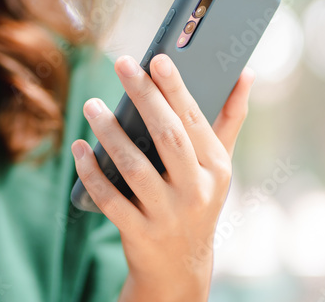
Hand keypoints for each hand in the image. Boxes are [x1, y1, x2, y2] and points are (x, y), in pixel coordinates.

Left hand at [71, 54, 254, 301]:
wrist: (179, 264)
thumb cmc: (196, 199)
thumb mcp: (217, 165)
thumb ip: (229, 119)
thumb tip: (244, 72)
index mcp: (216, 168)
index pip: (194, 121)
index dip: (175, 89)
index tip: (157, 58)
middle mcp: (196, 191)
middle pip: (168, 137)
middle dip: (144, 97)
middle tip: (121, 64)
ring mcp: (168, 214)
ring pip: (135, 167)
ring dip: (110, 133)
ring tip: (91, 105)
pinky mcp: (139, 232)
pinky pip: (110, 198)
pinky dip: (92, 172)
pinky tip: (80, 148)